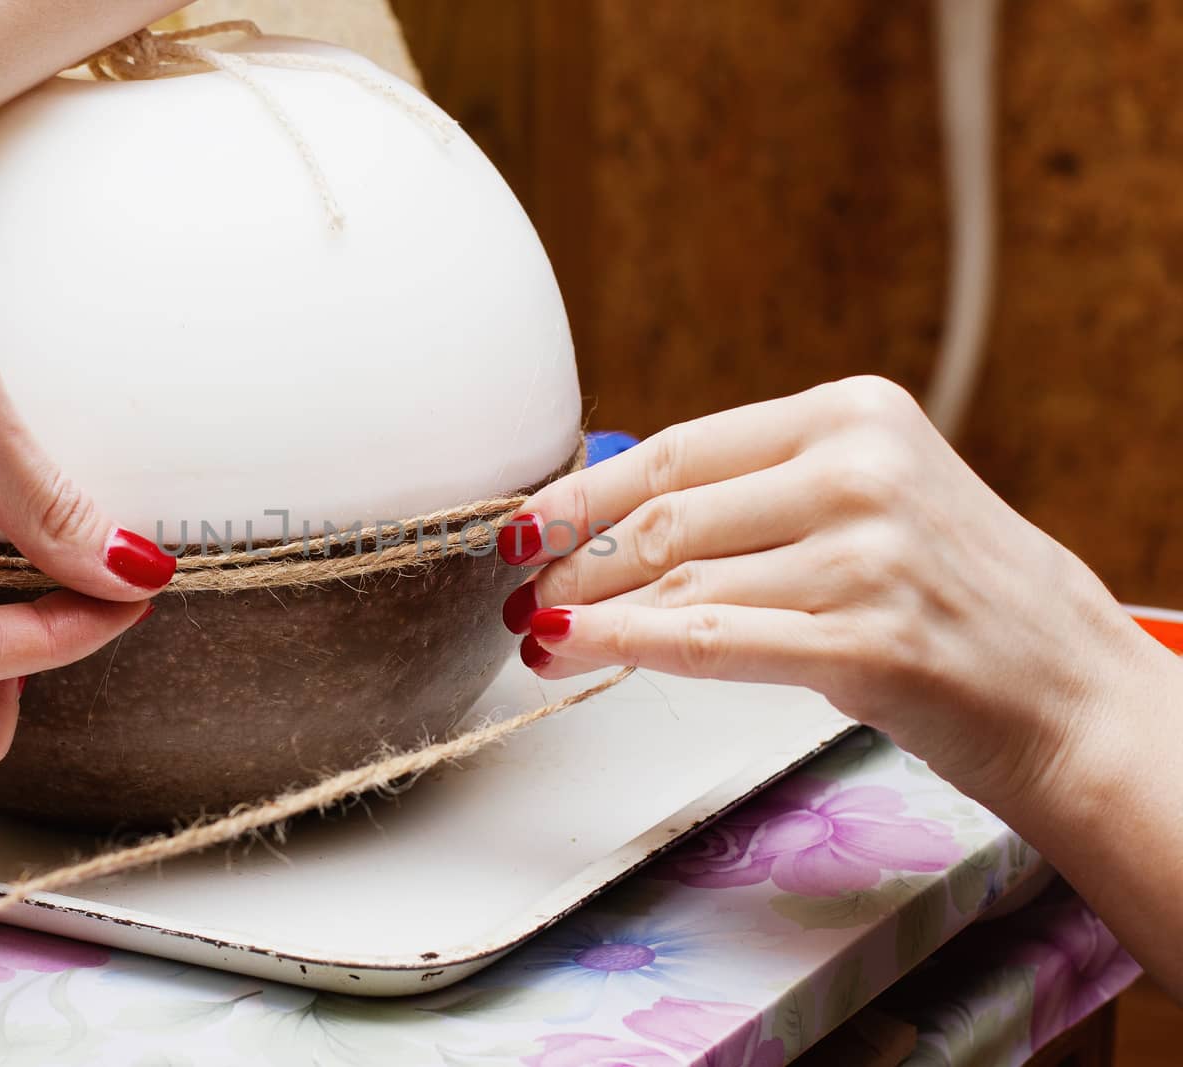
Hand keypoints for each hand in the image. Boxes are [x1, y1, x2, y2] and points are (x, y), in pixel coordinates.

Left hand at [499, 376, 1168, 809]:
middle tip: (523, 587)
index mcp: (854, 413)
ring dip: (587, 608)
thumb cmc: (957, 595)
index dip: (585, 491)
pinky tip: (571, 646)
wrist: (1073, 686)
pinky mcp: (870, 641)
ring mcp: (868, 555)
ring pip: (679, 580)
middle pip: (667, 516)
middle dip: (574, 557)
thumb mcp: (871, 500)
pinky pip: (711, 640)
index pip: (679, 450)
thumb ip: (758, 495)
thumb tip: (614, 516)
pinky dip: (625, 644)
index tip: (526, 520)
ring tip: (538, 630)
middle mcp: (860, 470)